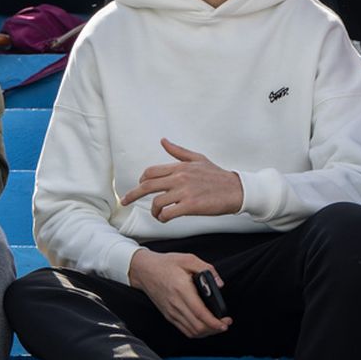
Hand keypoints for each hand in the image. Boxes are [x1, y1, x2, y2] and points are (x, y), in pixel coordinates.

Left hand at [121, 138, 244, 221]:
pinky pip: (168, 213)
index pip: (151, 172)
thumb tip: (163, 140)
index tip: (138, 187)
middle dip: (132, 195)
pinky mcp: (191, 205)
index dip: (141, 181)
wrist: (236, 189)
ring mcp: (185, 192)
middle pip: (147, 186)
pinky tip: (165, 219)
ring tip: (157, 215)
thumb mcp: (198, 159)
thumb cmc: (217, 175)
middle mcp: (179, 177)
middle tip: (124, 202)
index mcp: (179, 167)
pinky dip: (162, 218)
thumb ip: (178, 151)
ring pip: (156, 202)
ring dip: (153, 211)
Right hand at [128, 249, 230, 338]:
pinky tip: (204, 326)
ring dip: (207, 332)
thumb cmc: (165, 264)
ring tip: (216, 326)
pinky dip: (196, 332)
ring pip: (192, 331)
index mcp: (182, 289)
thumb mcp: (188, 259)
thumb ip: (207, 268)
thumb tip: (219, 284)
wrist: (144, 270)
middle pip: (198, 327)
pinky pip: (184, 330)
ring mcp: (171, 312)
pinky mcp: (168, 315)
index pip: (200, 313)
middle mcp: (176, 304)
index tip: (226, 322)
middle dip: (215, 329)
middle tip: (225, 324)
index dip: (215, 322)